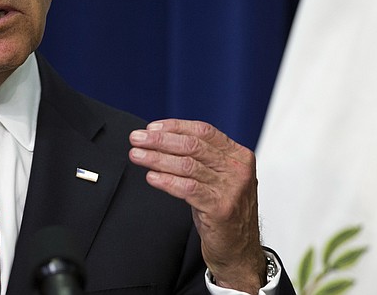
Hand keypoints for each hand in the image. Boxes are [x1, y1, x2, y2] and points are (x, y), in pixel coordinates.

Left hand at [128, 119, 265, 293]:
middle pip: (192, 146)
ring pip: (187, 165)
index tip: (151, 128)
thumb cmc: (222, 210)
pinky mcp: (220, 208)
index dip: (174, 127)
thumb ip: (198, 158)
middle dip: (159, 140)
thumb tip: (160, 139)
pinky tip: (152, 177)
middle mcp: (237, 169)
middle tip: (137, 139)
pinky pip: (187, 188)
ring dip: (156, 158)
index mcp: (237, 155)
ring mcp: (231, 188)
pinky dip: (166, 181)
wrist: (239, 248)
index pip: (203, 131)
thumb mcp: (216, 177)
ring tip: (137, 156)